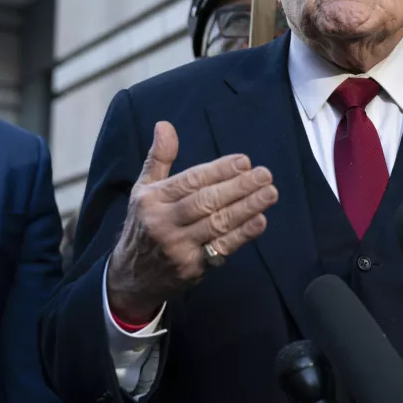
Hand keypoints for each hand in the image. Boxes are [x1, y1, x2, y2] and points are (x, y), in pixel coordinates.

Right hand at [106, 121, 277, 321]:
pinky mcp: (191, 268)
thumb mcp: (143, 190)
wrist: (131, 277)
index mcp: (151, 199)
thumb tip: (165, 125)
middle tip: (265, 174)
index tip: (244, 161)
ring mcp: (177, 247)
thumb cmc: (143, 225)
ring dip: (247, 208)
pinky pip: (221, 248)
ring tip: (270, 193)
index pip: (191, 181)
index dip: (219, 170)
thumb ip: (159, 158)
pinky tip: (260, 221)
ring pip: (217, 224)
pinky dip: (242, 235)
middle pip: (206, 201)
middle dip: (238, 187)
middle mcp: (162, 222)